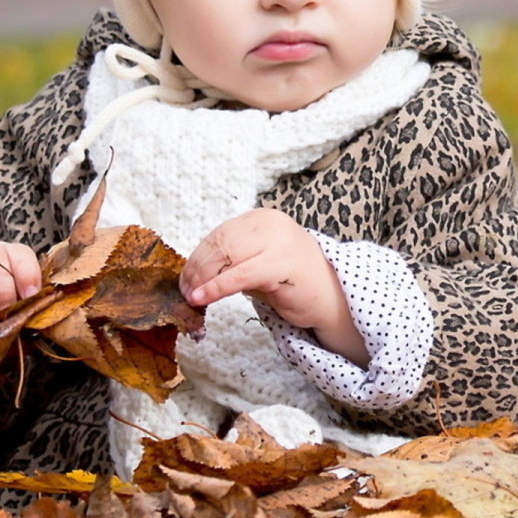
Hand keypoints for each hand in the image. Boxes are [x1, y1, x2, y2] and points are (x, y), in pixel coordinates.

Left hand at [181, 208, 365, 364]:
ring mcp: (278, 241)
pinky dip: (216, 288)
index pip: (219, 234)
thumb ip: (232, 261)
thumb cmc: (293, 282)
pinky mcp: (281, 264)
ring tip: (192, 297)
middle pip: (220, 244)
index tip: (185, 279)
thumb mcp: (257, 263)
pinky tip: (202, 298)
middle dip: (196, 270)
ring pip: (226, 257)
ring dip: (202, 279)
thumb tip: (193, 273)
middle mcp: (271, 224)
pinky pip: (239, 276)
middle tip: (185, 291)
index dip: (196, 257)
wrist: (333, 298)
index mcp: (263, 218)